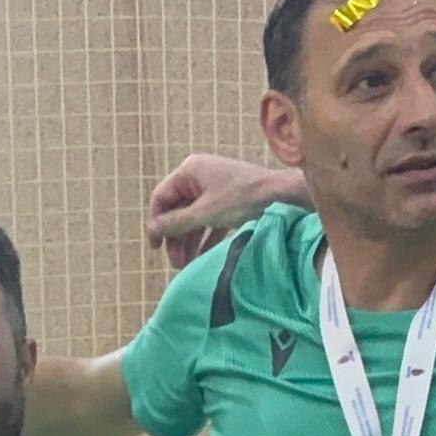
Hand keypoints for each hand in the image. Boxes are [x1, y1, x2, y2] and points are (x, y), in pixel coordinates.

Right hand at [145, 153, 300, 269]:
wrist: (283, 196)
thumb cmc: (243, 199)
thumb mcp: (205, 213)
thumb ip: (176, 222)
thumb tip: (152, 229)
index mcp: (189, 171)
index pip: (161, 197)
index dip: (155, 223)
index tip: (155, 248)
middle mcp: (199, 176)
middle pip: (177, 210)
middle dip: (175, 237)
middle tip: (175, 262)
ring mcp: (214, 187)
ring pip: (193, 217)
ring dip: (189, 241)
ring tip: (186, 265)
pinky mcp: (228, 200)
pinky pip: (209, 220)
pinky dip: (205, 238)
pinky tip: (201, 258)